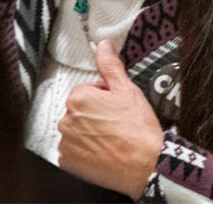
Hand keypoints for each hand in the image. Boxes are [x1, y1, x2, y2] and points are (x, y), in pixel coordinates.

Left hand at [58, 40, 163, 199]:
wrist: (145, 165)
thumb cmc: (138, 129)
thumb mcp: (127, 90)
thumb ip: (110, 65)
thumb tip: (103, 46)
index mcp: (79, 97)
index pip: (89, 88)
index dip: (106, 96)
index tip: (118, 106)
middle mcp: (67, 119)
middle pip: (81, 108)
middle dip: (97, 112)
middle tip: (117, 121)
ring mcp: (67, 142)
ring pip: (78, 128)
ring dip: (91, 130)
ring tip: (113, 136)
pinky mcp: (68, 162)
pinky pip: (75, 149)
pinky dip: (87, 149)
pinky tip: (105, 149)